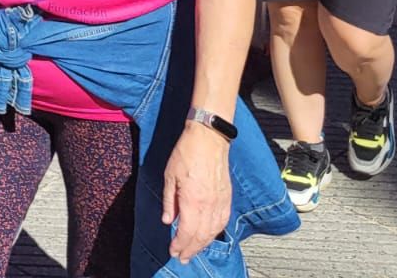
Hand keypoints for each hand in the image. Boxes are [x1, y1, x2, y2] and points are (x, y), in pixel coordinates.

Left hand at [162, 121, 232, 261]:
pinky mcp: (227, 197)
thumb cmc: (186, 153)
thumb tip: (169, 221)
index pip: (187, 232)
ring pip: (213, 231)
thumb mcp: (169, 176)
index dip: (180, 245)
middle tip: (182, 258)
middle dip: (191, 249)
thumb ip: (170, 202)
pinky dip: (216, 232)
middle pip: (201, 236)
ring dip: (203, 244)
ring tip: (194, 251)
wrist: (208, 139)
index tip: (173, 251)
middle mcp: (209, 205)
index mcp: (193, 201)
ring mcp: (220, 202)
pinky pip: (223, 221)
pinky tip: (210, 236)